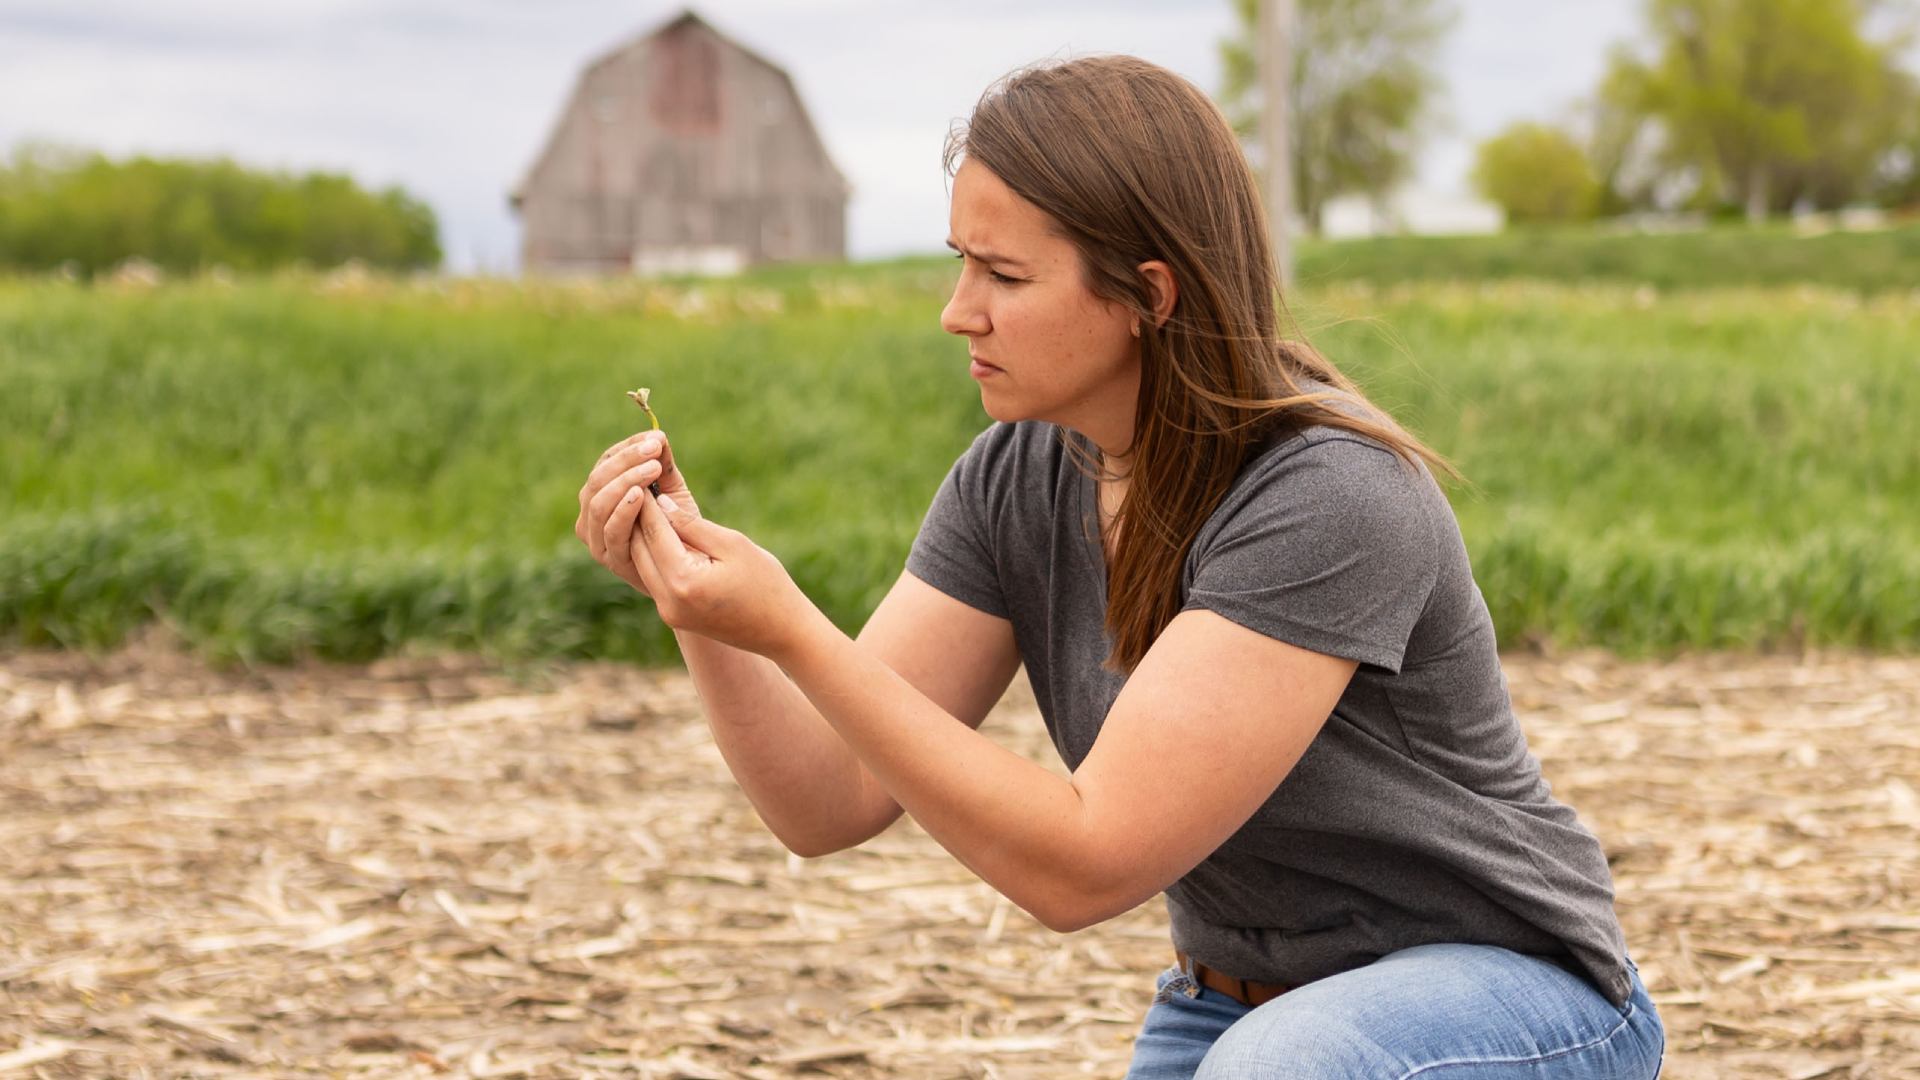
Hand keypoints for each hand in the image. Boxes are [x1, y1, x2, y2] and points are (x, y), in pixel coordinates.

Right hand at [576, 429, 699, 595]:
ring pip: (599, 502)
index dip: (628, 448)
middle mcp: (591, 514)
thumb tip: (658, 434)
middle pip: (598, 479)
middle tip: (655, 449)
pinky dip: (623, 510)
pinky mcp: (610, 558)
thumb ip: (663, 465)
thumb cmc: (677, 526)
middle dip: (627, 461)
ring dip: (625, 481)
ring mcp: (596, 538)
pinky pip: (611, 531)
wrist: (690, 569)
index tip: (656, 438)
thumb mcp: (672, 491)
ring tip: (651, 469)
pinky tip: (641, 495)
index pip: (606, 462)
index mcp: (602, 493)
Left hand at [603, 486, 822, 660]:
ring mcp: (668, 612)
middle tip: (636, 482)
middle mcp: (667, 600)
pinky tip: (659, 531)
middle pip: (639, 548)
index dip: (647, 501)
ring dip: (642, 534)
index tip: (642, 474)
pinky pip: (654, 578)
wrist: (782, 630)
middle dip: (637, 516)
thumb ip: (692, 524)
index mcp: (683, 580)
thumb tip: (661, 503)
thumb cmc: (766, 583)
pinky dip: (653, 553)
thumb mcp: (732, 544)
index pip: (653, 531)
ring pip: (642, 563)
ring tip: (645, 503)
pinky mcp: (673, 615)